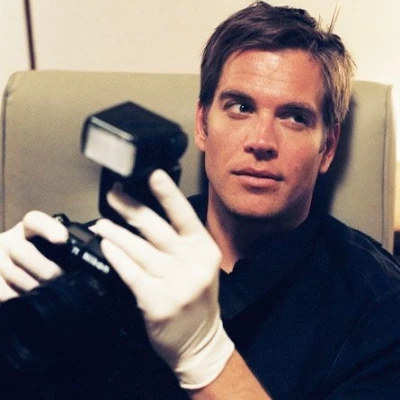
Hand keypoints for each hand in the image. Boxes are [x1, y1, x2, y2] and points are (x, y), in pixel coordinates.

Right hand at [0, 211, 67, 300]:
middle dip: (46, 268)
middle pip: (22, 251)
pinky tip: (34, 299)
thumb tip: (98, 233)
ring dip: (36, 286)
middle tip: (62, 279)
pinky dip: (20, 297)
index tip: (63, 239)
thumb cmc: (39, 256)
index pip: (34, 220)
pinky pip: (4, 292)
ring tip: (53, 292)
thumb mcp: (52, 244)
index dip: (48, 228)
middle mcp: (8, 240)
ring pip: (13, 273)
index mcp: (27, 229)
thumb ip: (72, 239)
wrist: (5, 270)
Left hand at [93, 170, 234, 388]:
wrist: (200, 340)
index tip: (151, 174)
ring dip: (115, 232)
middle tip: (114, 194)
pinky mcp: (157, 301)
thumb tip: (150, 215)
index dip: (167, 193)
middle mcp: (192, 263)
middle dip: (130, 207)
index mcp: (204, 249)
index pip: (184, 215)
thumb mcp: (200, 265)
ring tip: (102, 223)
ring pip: (138, 249)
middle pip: (155, 228)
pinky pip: (130, 272)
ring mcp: (175, 283)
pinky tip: (106, 246)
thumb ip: (181, 242)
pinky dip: (116, 256)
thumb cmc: (197, 298)